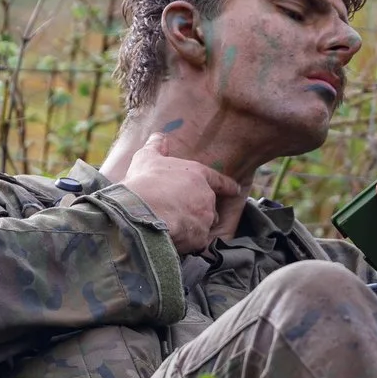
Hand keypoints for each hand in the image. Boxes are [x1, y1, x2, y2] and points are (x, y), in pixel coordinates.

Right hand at [117, 131, 240, 254]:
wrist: (140, 211)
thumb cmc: (144, 182)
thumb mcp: (147, 158)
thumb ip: (156, 146)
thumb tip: (160, 136)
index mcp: (197, 174)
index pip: (219, 180)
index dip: (228, 185)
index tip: (235, 189)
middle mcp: (206, 196)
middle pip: (210, 206)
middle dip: (200, 210)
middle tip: (182, 212)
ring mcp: (205, 217)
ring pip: (204, 224)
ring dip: (195, 226)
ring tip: (177, 227)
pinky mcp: (199, 237)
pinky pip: (196, 241)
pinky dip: (187, 241)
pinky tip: (174, 239)